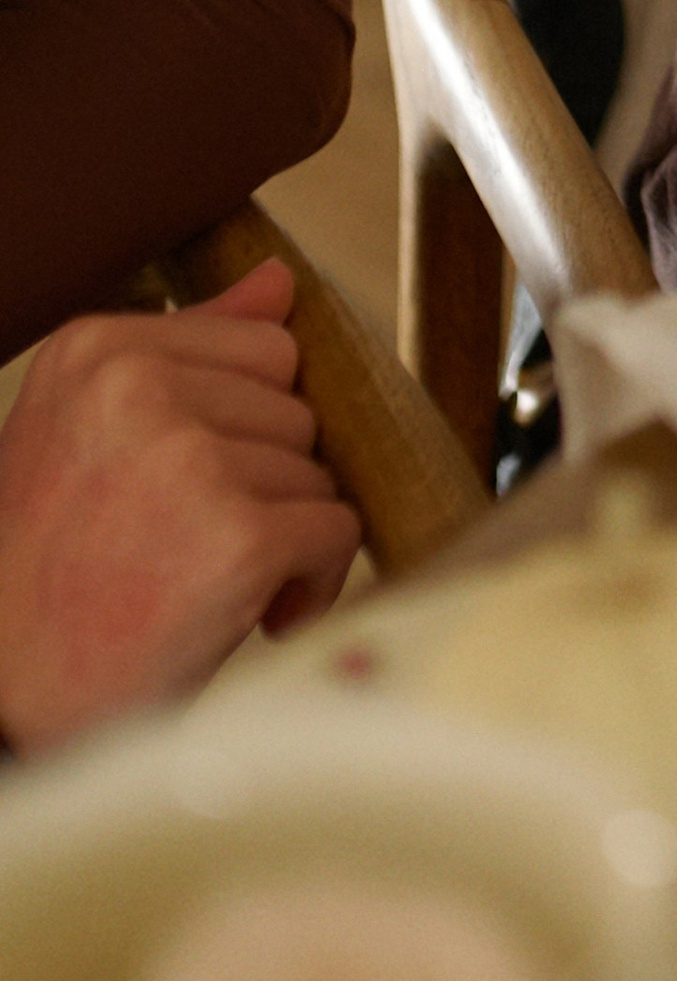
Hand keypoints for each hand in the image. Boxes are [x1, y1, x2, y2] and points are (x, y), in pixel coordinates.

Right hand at [0, 258, 359, 752]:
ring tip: (201, 583)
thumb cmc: (53, 575)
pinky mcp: (240, 534)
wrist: (9, 700)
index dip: (243, 427)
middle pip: (294, 410)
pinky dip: (312, 582)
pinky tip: (248, 615)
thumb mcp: (92, 435)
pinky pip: (338, 531)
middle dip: (264, 483)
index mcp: (96, 350)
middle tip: (188, 545)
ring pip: (318, 471)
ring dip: (283, 537)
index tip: (186, 483)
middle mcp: (137, 388)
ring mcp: (190, 458)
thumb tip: (276, 280)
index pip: (261, 346)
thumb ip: (192, 348)